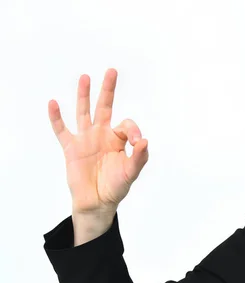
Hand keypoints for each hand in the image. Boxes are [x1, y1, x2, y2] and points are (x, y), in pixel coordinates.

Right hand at [48, 68, 148, 214]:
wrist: (97, 202)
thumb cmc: (116, 187)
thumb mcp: (131, 173)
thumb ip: (139, 158)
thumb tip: (144, 141)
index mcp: (118, 140)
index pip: (126, 124)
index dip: (133, 130)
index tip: (136, 143)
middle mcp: (102, 135)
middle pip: (104, 107)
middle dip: (108, 90)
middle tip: (112, 71)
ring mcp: (86, 140)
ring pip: (84, 112)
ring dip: (84, 95)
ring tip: (85, 78)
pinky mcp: (71, 148)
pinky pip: (62, 130)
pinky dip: (56, 118)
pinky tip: (53, 103)